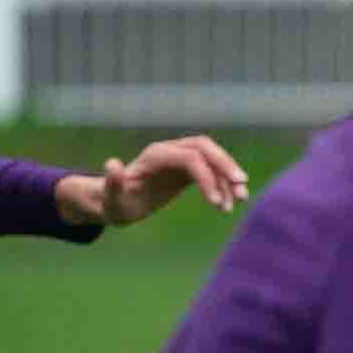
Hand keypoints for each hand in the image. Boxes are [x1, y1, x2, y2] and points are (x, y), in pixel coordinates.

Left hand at [98, 135, 248, 224]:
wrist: (116, 202)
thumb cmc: (114, 204)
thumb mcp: (110, 200)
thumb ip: (111, 183)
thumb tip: (112, 163)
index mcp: (155, 156)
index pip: (190, 157)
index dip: (207, 176)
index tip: (217, 202)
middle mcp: (169, 151)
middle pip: (205, 148)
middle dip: (226, 165)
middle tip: (241, 187)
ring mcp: (179, 158)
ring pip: (212, 158)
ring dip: (229, 176)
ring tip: (241, 200)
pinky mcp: (187, 169)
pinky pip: (212, 170)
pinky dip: (224, 184)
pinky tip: (230, 203)